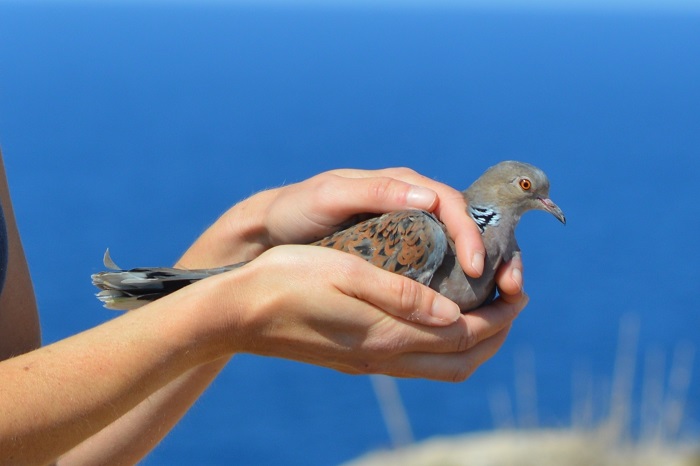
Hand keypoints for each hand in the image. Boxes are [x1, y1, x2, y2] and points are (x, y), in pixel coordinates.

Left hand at [184, 167, 488, 278]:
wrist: (267, 234)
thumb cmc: (296, 210)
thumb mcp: (330, 196)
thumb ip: (374, 192)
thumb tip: (429, 197)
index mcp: (400, 186)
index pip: (452, 203)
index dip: (472, 234)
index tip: (478, 268)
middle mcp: (411, 206)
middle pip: (468, 225)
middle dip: (497, 254)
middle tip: (511, 289)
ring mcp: (407, 232)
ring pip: (460, 249)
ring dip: (487, 273)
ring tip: (500, 304)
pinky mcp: (400, 257)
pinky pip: (440, 268)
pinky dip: (460, 286)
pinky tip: (467, 309)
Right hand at [195, 245, 527, 380]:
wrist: (237, 315)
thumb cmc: (286, 281)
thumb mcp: (346, 273)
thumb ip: (403, 297)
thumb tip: (455, 314)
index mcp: (388, 334)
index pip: (467, 334)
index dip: (502, 313)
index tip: (518, 285)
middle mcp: (385, 357)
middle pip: (463, 359)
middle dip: (499, 331)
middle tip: (512, 297)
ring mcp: (370, 363)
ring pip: (443, 367)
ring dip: (475, 342)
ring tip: (486, 308)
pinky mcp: (357, 359)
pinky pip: (419, 362)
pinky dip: (445, 344)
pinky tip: (440, 318)